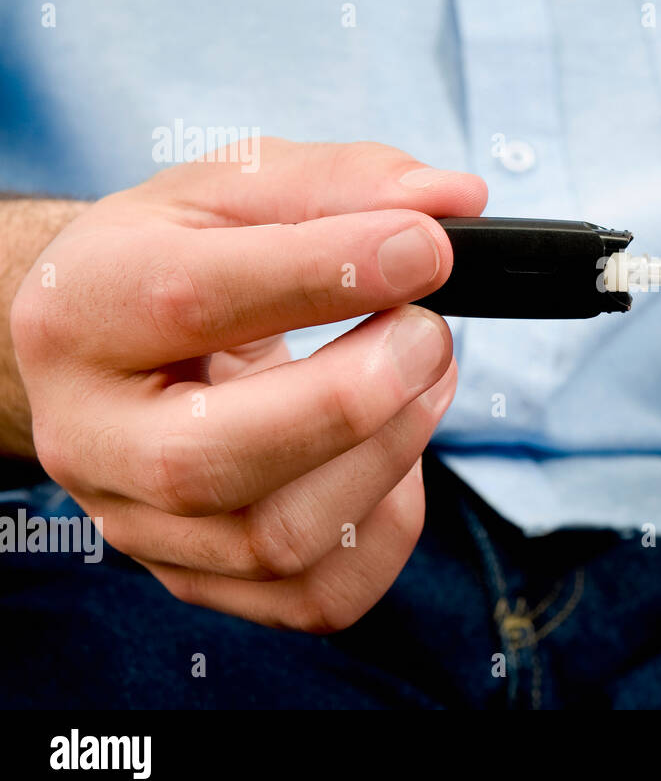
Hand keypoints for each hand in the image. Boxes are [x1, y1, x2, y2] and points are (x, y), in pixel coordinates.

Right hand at [10, 139, 486, 630]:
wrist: (111, 349)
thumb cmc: (178, 259)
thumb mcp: (239, 189)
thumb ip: (346, 184)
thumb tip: (456, 203)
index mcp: (85, 310)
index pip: (193, 299)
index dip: (331, 272)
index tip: (428, 249)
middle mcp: (92, 434)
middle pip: (214, 459)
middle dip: (357, 397)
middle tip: (428, 332)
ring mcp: (141, 524)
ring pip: (278, 539)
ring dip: (390, 453)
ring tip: (424, 375)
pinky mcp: (200, 579)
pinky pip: (320, 596)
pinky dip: (390, 526)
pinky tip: (394, 452)